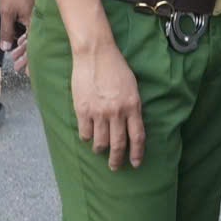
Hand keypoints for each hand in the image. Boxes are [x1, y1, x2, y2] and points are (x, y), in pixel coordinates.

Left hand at [0, 0, 36, 74]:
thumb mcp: (6, 12)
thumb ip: (6, 31)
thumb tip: (6, 48)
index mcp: (34, 22)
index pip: (32, 46)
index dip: (26, 59)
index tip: (21, 70)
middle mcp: (39, 19)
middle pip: (34, 42)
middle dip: (25, 55)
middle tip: (17, 67)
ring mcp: (38, 13)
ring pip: (33, 34)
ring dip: (24, 45)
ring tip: (15, 54)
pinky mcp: (36, 8)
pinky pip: (33, 26)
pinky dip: (26, 35)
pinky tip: (19, 39)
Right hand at [71, 36, 144, 169]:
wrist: (95, 54)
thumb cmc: (115, 67)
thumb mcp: (132, 87)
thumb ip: (132, 107)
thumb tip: (131, 125)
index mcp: (132, 106)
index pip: (137, 137)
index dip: (137, 153)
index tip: (135, 163)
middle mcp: (117, 112)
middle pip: (118, 145)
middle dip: (117, 160)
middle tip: (115, 167)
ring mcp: (99, 112)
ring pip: (100, 142)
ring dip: (100, 149)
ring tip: (100, 150)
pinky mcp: (83, 110)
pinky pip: (85, 133)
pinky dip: (87, 137)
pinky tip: (88, 135)